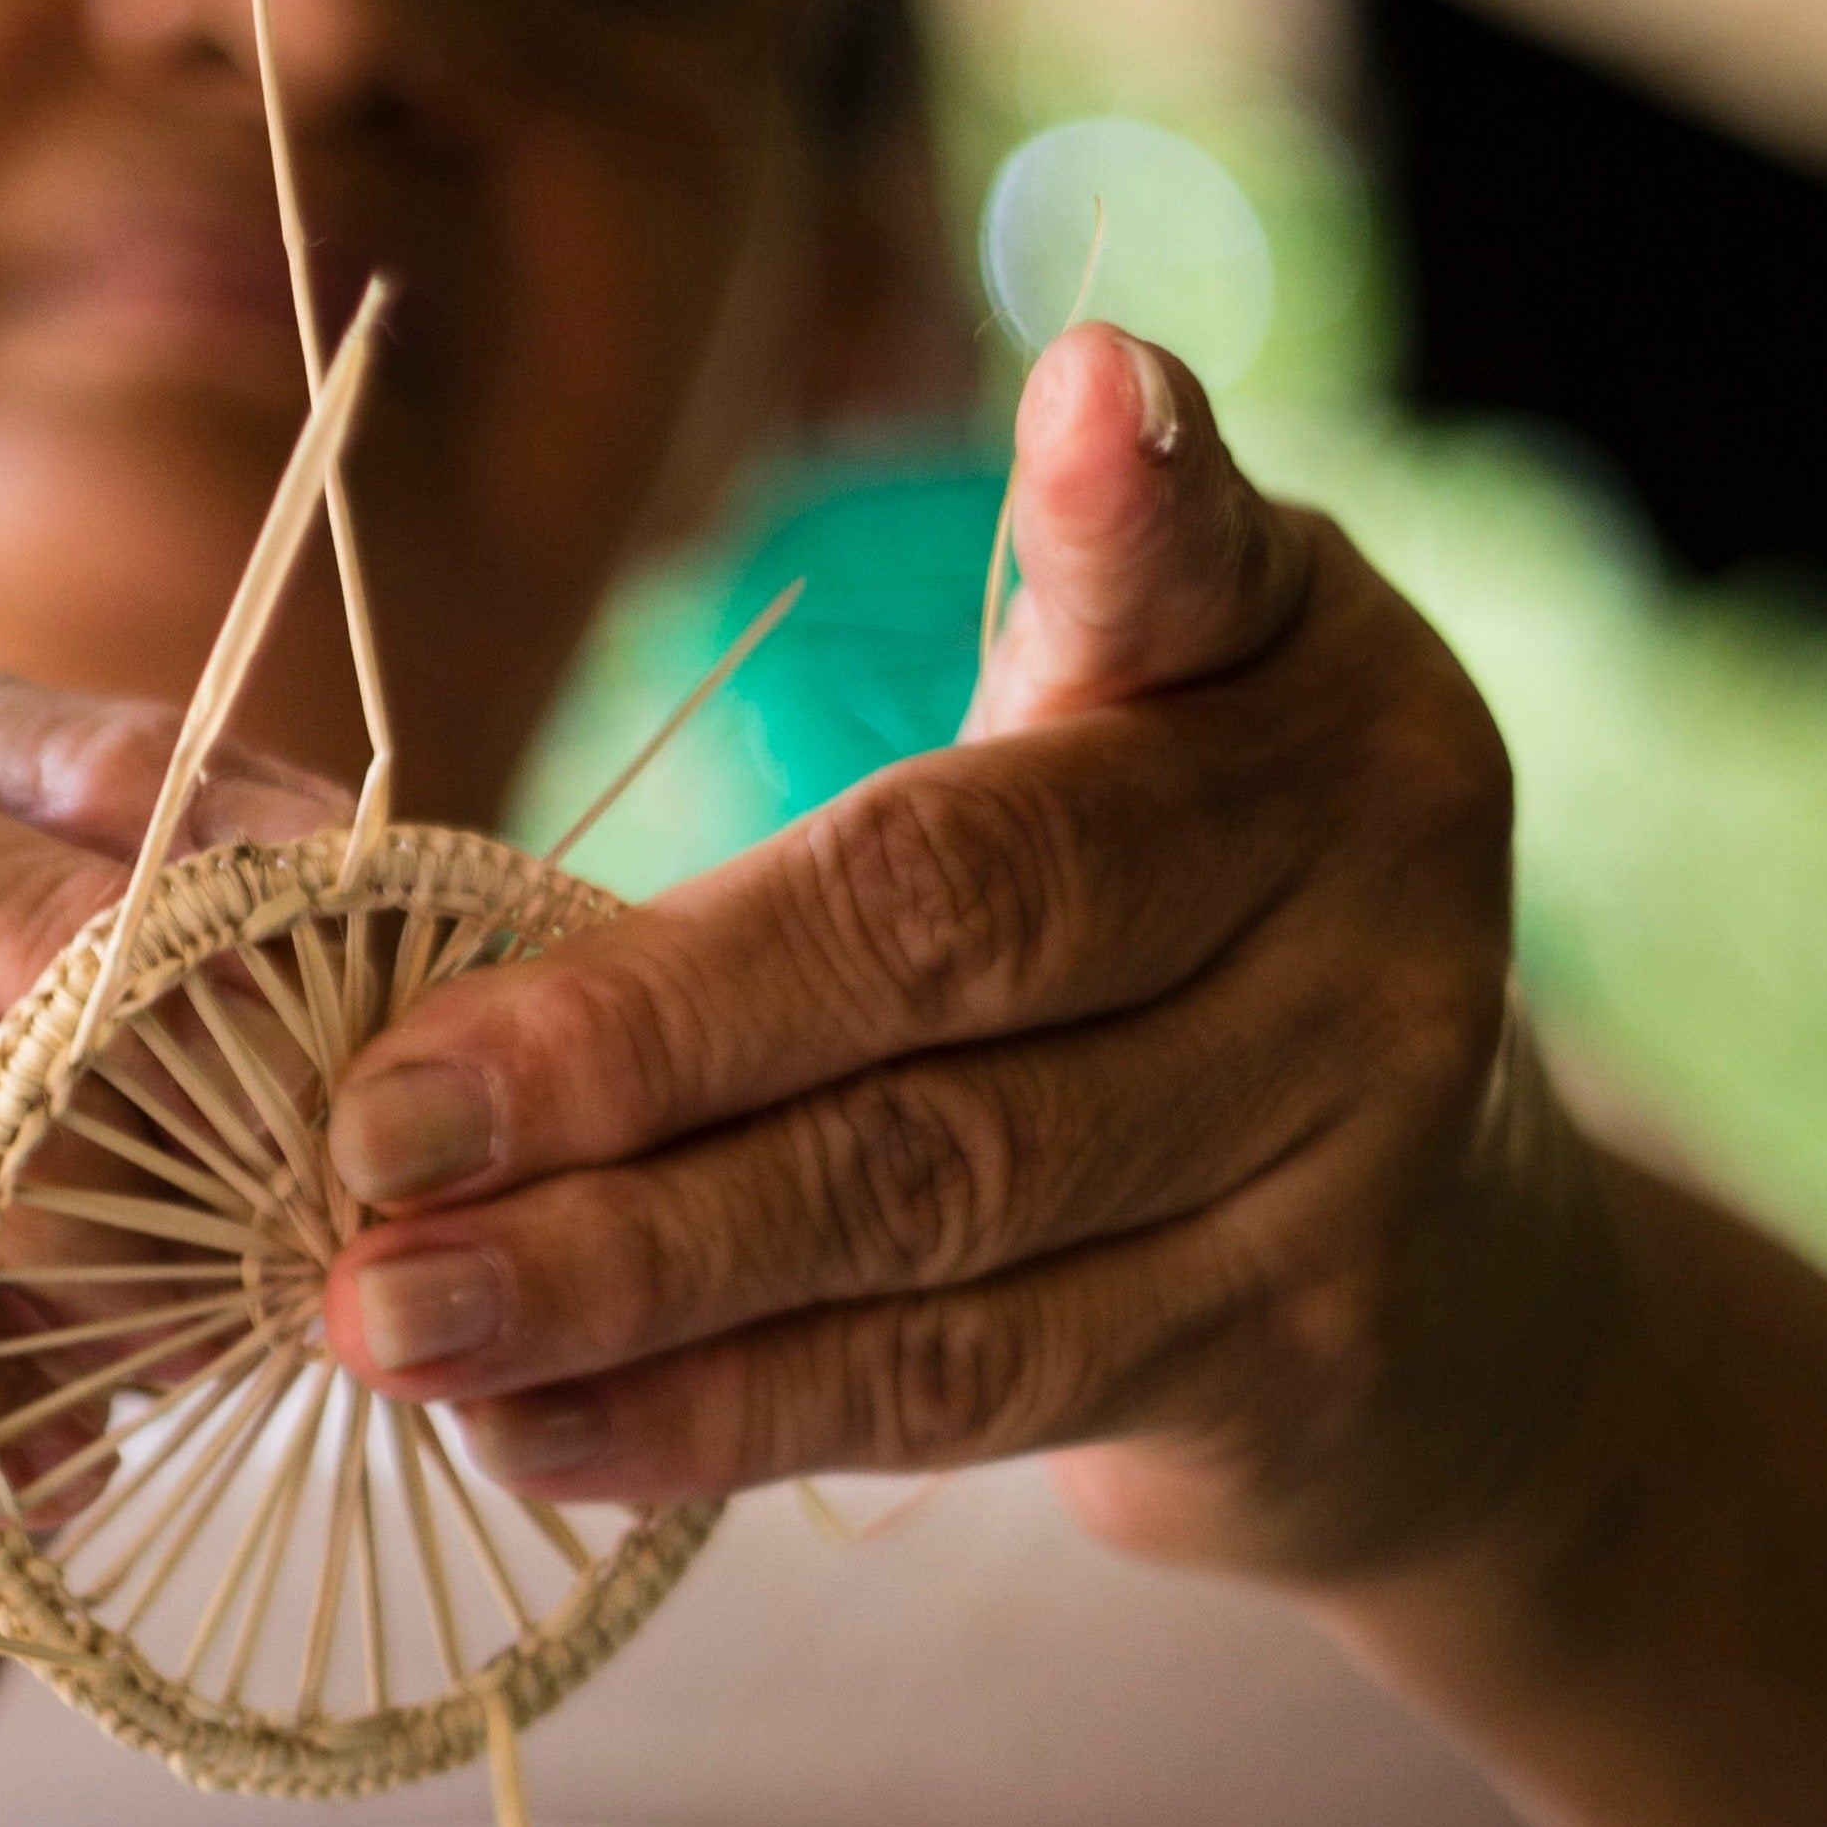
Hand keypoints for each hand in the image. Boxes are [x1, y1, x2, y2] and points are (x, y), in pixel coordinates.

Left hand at [319, 326, 1606, 1585]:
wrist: (1456, 1259)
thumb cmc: (1170, 924)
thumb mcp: (1130, 737)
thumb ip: (939, 705)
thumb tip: (564, 815)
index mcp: (1304, 680)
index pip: (1191, 590)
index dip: (1123, 518)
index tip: (1086, 398)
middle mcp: (1368, 892)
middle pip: (958, 947)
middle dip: (632, 1048)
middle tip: (371, 1130)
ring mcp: (1347, 1139)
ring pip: (930, 1203)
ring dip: (627, 1270)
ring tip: (388, 1310)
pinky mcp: (1286, 1351)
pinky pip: (956, 1386)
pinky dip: (719, 1410)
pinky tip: (528, 1429)